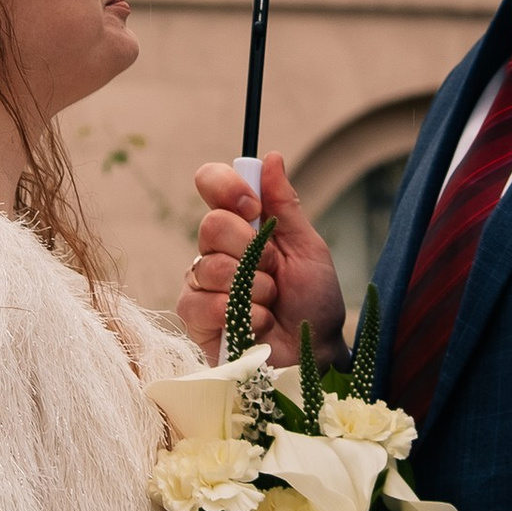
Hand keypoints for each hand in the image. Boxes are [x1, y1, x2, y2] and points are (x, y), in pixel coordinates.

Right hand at [179, 151, 347, 365]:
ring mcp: (202, 284)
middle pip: (211, 225)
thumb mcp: (308, 247)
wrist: (316, 352)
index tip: (253, 206)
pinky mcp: (195, 319)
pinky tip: (256, 325)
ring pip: (209, 266)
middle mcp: (215, 250)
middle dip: (252, 251)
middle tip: (274, 272)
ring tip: (271, 304)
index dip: (226, 187)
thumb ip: (285, 205)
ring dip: (253, 289)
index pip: (211, 185)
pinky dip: (239, 314)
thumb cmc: (315, 302)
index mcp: (242, 225)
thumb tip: (272, 158)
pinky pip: (200, 303)